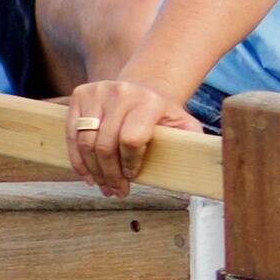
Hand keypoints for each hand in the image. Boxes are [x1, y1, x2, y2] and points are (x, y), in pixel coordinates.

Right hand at [67, 75, 188, 195]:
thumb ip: (193, 143)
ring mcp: (98, 92)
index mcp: (149, 102)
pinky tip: (87, 174)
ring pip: (86, 142)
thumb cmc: (163, 115)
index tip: (133, 178)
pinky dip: (77, 159)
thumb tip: (206, 167)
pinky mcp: (80, 94)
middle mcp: (121, 93)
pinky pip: (72, 134)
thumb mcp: (184, 125)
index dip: (130, 165)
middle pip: (105, 145)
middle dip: (110, 175)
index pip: (131, 140)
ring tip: (102, 186)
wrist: (144, 87)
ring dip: (93, 171)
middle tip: (116, 191)